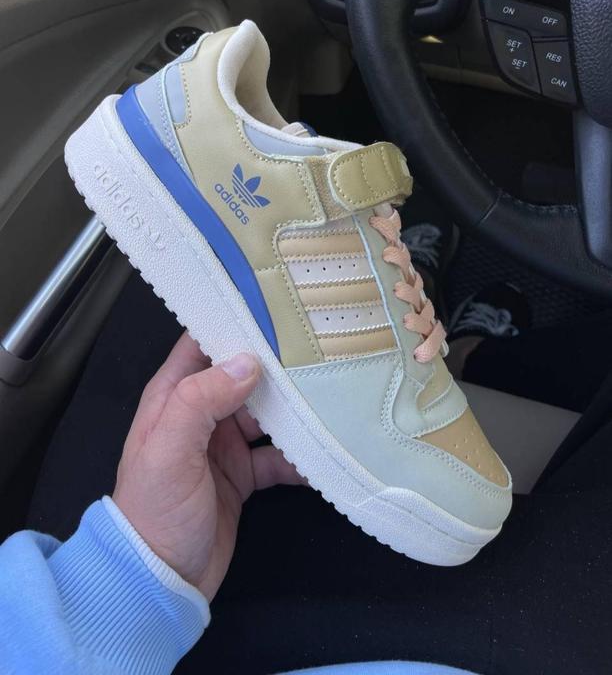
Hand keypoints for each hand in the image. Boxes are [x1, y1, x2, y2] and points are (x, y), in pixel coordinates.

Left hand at [113, 332, 302, 600]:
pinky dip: (299, 454)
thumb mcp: (170, 449)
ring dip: (294, 409)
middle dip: (277, 365)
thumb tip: (249, 362)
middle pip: (243, 376)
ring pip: (266, 414)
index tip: (274, 308)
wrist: (158, 580)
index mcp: (175, 396)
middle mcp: (201, 414)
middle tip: (320, 349)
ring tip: (332, 394)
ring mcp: (224, 445)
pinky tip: (325, 451)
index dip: (233, 323)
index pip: (203, 344)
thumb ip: (202, 399)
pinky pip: (277, 457)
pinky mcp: (243, 475)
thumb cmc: (155, 508)